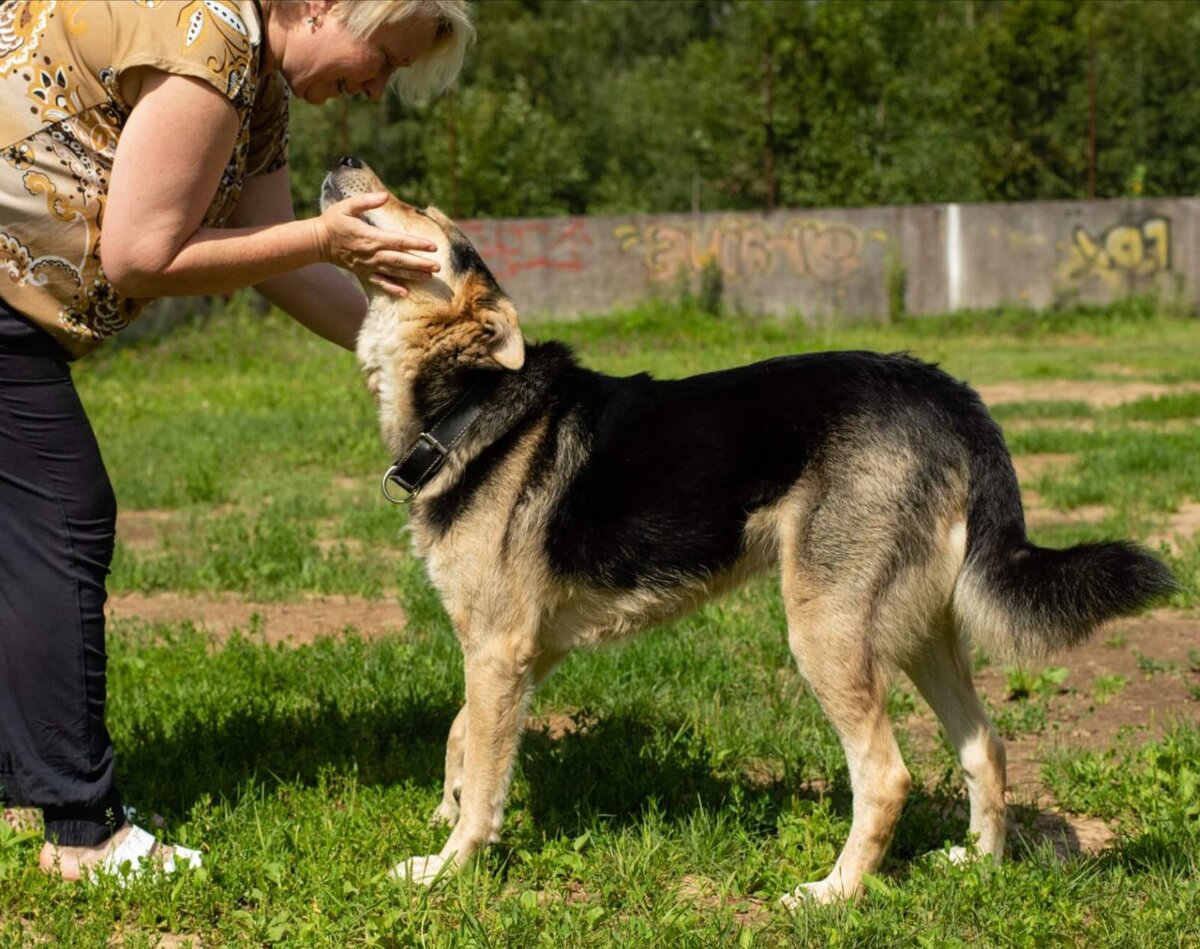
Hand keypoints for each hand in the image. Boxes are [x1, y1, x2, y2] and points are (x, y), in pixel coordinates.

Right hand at [312, 192, 438, 295]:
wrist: (317, 242)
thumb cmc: (333, 221)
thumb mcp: (347, 206)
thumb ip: (366, 201)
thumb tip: (384, 196)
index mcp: (371, 237)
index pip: (399, 241)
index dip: (417, 244)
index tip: (433, 246)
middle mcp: (372, 254)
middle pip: (401, 260)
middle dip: (420, 264)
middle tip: (438, 266)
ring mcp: (368, 266)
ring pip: (394, 272)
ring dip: (413, 275)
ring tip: (429, 277)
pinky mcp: (364, 273)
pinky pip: (380, 283)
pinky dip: (393, 288)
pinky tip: (405, 293)